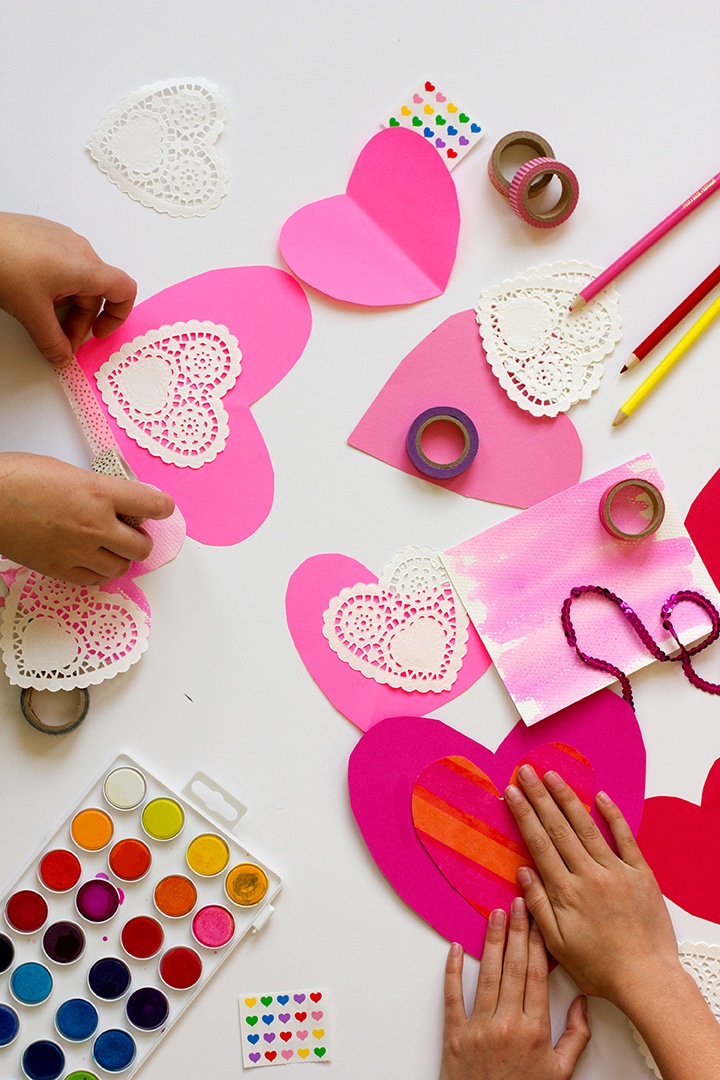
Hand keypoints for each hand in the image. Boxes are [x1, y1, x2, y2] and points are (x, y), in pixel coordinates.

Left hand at [0, 212, 135, 364]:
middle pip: (95, 293)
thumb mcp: (32, 312)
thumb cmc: (4, 261)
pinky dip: (54, 287)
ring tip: (40, 317)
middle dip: (80, 321)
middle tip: (60, 341)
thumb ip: (52, 342)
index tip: (98, 333)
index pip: (124, 291)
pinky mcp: (44, 236)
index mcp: (87, 267)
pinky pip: (61, 265)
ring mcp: (61, 239)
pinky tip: (31, 295)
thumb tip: (61, 356)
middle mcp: (80, 249)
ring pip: (77, 280)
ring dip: (66, 305)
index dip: (116, 317)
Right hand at [0, 452, 173, 584]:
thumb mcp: (68, 471)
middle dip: (141, 538)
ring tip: (109, 546)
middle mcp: (95, 525)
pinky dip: (98, 572)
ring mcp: (78, 551)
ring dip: (121, 557)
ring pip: (122, 568)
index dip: (162, 507)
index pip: (153, 505)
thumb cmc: (18, 478)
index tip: (162, 508)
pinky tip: (90, 559)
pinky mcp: (60, 570)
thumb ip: (98, 488)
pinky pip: (94, 580)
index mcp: (100, 493)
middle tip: (131, 530)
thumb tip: (116, 500)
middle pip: (143, 546)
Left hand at [439, 899, 589, 1079]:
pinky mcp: (454, 1035)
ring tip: (495, 914)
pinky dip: (452, 970)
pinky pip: (452, 996)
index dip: (538, 943)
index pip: (537, 975)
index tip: (540, 918)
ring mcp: (479, 1029)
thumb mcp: (561, 1074)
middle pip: (513, 967)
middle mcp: (507, 1024)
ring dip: (491, 941)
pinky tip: (454, 948)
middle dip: (518, 931)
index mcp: (535, 1031)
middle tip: (519, 902)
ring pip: (486, 974)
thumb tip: (583, 1003)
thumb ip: (576, 1036)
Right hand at [504, 766, 679, 1009]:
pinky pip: (625, 838)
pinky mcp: (640, 873)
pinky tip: (599, 796)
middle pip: (558, 827)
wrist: (647, 979)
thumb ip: (537, 906)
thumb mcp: (558, 945)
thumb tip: (522, 872)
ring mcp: (616, 871)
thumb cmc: (599, 968)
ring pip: (587, 826)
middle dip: (539, 796)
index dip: (524, 815)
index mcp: (565, 892)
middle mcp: (589, 875)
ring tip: (552, 775)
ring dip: (567, 798)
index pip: (539, 843)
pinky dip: (612, 815)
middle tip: (526, 772)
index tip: (512, 792)